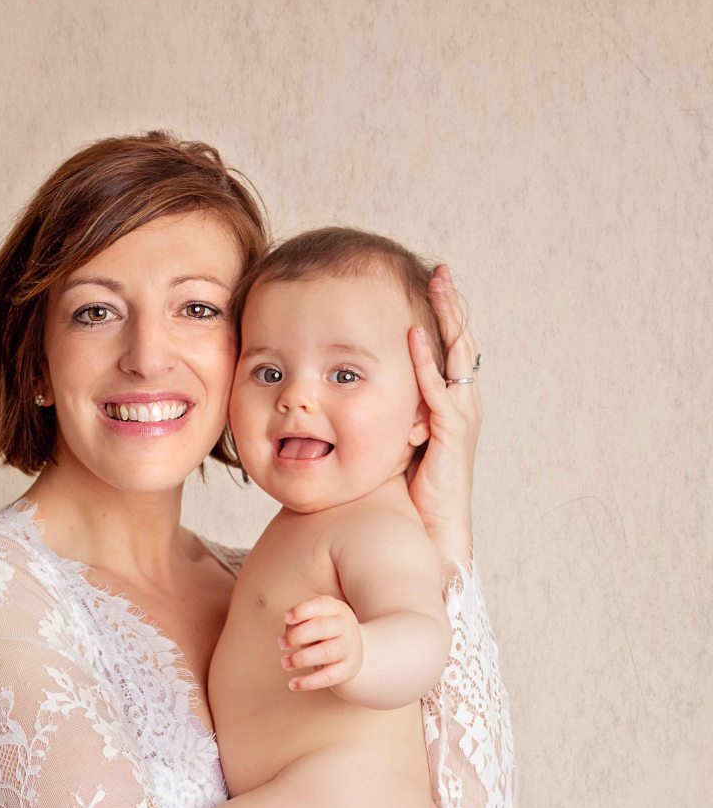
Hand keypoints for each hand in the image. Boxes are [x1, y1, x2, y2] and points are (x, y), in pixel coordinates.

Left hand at [278, 595, 362, 691]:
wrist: (353, 653)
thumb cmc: (324, 634)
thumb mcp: (313, 623)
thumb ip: (298, 624)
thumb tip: (285, 638)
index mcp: (337, 609)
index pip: (321, 604)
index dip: (301, 610)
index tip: (285, 619)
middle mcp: (346, 626)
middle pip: (321, 627)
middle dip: (297, 635)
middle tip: (282, 644)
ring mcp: (349, 648)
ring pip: (325, 652)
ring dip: (300, 659)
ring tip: (284, 663)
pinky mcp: (348, 669)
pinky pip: (328, 676)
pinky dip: (308, 682)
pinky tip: (292, 684)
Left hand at [405, 265, 482, 566]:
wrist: (426, 536)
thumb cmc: (406, 498)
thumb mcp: (391, 444)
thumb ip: (383, 417)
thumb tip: (347, 395)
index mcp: (448, 408)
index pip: (447, 353)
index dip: (441, 319)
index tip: (429, 284)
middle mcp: (460, 408)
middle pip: (458, 346)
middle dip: (449, 308)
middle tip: (439, 271)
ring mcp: (458, 420)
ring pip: (455, 359)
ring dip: (446, 321)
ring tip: (437, 286)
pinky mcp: (450, 437)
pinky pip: (438, 391)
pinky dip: (426, 363)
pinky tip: (414, 336)